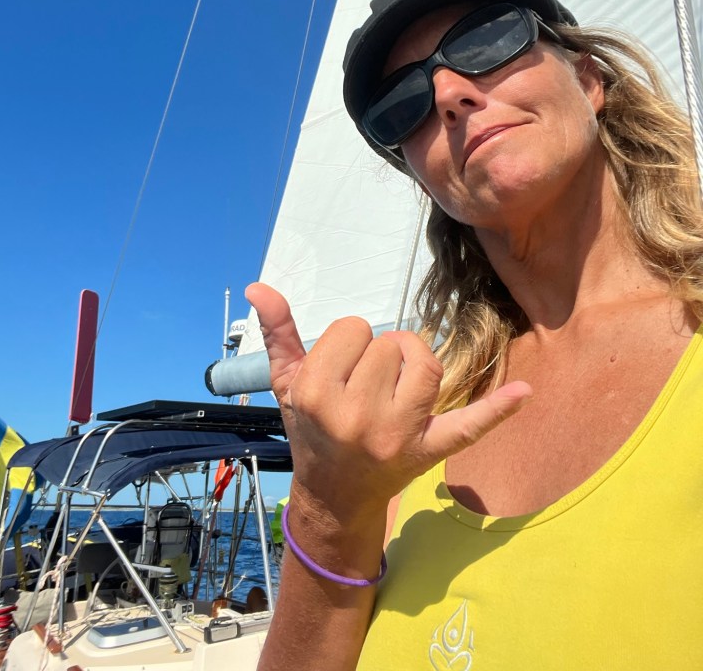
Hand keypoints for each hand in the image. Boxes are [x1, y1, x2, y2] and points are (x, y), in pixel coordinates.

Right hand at [246, 282, 531, 526]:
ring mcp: (396, 434)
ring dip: (413, 363)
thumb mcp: (286, 384)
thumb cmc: (310, 430)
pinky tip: (524, 392)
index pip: (351, 329)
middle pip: (388, 342)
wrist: (334, 497)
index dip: (347, 342)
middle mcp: (356, 416)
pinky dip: (497, 409)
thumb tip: (259, 286)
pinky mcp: (430, 450)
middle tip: (365, 384)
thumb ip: (277, 333)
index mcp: (316, 395)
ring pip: (423, 363)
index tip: (339, 370)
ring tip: (396, 384)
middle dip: (378, 353)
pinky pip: (469, 426)